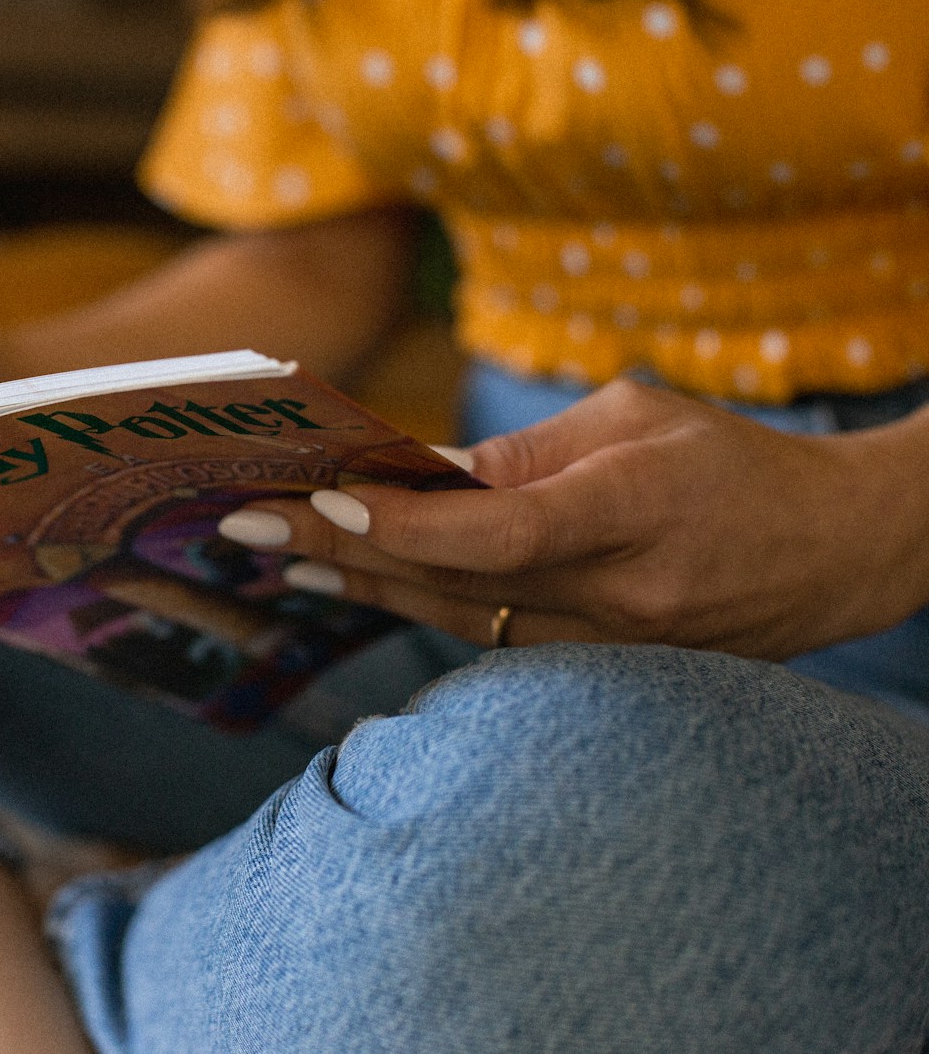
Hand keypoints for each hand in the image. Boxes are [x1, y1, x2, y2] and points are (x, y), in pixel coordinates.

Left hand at [219, 378, 928, 658]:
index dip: (401, 522)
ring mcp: (618, 644)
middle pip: (457, 584)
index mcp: (635, 506)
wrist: (838, 548)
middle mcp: (623, 592)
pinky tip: (366, 588)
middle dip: (344, 554)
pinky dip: (425, 611)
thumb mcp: (636, 416)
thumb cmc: (731, 459)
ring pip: (466, 622)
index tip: (316, 503)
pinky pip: (499, 642)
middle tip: (248, 531)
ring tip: (285, 562)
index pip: (497, 531)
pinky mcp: (612, 669)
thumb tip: (416, 473)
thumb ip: (524, 454)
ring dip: (368, 590)